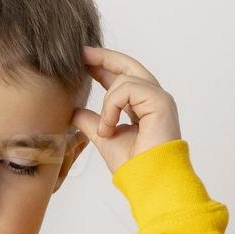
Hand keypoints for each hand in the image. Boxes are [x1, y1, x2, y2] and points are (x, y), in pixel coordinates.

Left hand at [72, 45, 181, 173]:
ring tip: (106, 129)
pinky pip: (127, 89)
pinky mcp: (160, 101)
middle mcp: (153, 99)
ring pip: (124, 79)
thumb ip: (91, 121)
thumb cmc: (134, 165)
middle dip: (104, 57)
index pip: (122, 77)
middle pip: (129, 65)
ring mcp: (159, 98)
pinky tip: (110, 127)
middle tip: (81, 53)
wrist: (148, 181)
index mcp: (143, 106)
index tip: (83, 60)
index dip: (102, 66)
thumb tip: (74, 110)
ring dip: (107, 103)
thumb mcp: (104, 137)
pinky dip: (112, 107)